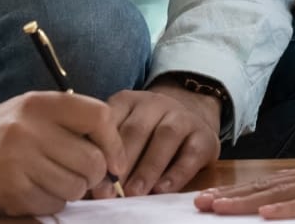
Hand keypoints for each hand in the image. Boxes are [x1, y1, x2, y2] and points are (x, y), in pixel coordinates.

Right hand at [0, 91, 125, 215]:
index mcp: (41, 103)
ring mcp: (19, 160)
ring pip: (76, 186)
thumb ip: (70, 124)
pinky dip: (51, 202)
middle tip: (81, 176)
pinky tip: (34, 191)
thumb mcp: (31, 112)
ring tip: (52, 181)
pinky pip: (53, 204)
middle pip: (92, 159)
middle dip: (94, 175)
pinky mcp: (10, 191)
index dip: (114, 142)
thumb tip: (115, 157)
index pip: (99, 116)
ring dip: (72, 190)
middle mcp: (30, 128)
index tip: (115, 161)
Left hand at [95, 82, 220, 196]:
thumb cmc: (147, 133)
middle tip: (109, 191)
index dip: (100, 149)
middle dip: (122, 163)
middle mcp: (156, 103)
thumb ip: (108, 150)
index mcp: (129, 100)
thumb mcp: (124, 130)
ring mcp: (183, 116)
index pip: (111, 119)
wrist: (192, 114)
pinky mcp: (205, 135)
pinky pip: (191, 153)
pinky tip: (161, 189)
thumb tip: (89, 183)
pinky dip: (176, 173)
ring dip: (147, 168)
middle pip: (137, 129)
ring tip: (133, 193)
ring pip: (165, 136)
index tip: (91, 176)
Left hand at [195, 123, 294, 217]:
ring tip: (218, 209)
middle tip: (197, 204)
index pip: (273, 183)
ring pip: (283, 194)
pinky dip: (288, 209)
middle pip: (269, 186)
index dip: (240, 191)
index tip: (211, 199)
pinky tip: (265, 214)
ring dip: (247, 202)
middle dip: (232, 196)